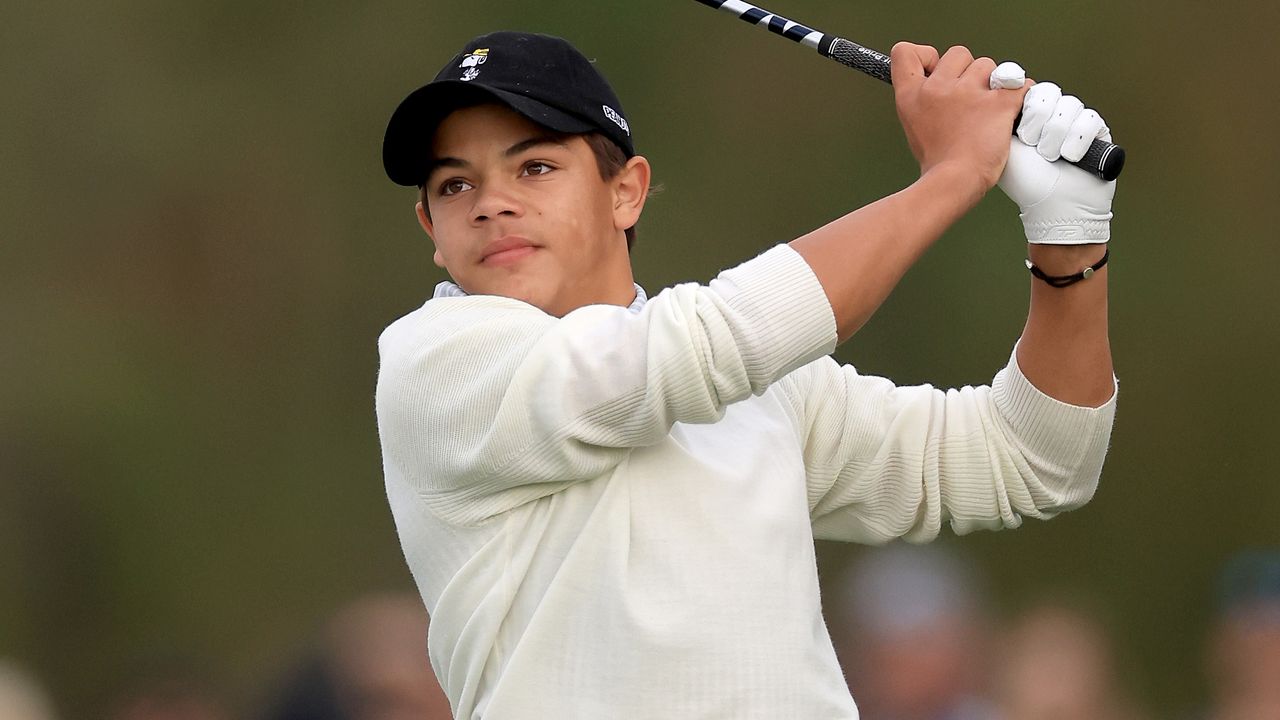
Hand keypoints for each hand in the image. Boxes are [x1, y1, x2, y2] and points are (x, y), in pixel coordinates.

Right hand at [891, 43, 1028, 192]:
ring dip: (993, 85)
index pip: (905, 51)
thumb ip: (924, 99)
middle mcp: (938, 88)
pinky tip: (1015, 109)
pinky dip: (1022, 94)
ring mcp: (969, 94)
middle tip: (969, 102)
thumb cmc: (938, 161)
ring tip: (988, 113)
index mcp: (912, 95)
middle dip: (968, 72)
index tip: (936, 71)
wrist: (954, 184)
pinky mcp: (998, 104)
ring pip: (989, 66)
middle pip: (959, 53)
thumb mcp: (914, 125)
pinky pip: (1020, 83)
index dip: (925, 56)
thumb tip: (937, 81)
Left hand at [998, 82, 1116, 243]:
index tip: (1019, 125)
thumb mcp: (1004, 146)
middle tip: (1032, 142)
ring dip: (1056, 133)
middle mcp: (1052, 115)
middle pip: (1048, 92)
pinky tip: (1069, 157)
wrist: (1054, 207)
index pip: (1029, 88)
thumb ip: (999, 117)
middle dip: (1038, 119)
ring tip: (1050, 156)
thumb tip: (1000, 86)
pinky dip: (1077, 140)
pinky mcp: (1097, 131)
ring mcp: (1075, 121)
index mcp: (1028, 116)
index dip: (1025, 101)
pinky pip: (1089, 118)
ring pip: (1068, 105)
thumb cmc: (1025, 182)